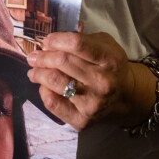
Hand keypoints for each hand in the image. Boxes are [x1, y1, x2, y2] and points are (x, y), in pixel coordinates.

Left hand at [26, 31, 141, 130]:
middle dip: (43, 56)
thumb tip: (52, 41)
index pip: (77, 44)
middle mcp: (102, 82)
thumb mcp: (105, 45)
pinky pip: (53, 103)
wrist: (124, 95)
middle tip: (34, 56)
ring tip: (34, 69)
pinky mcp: (82, 120)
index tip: (46, 41)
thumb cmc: (110, 65)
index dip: (56, 40)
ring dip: (38, 73)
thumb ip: (82, 38)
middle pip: (62, 62)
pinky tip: (44, 86)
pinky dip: (44, 92)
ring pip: (54, 82)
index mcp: (110, 59)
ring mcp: (92, 103)